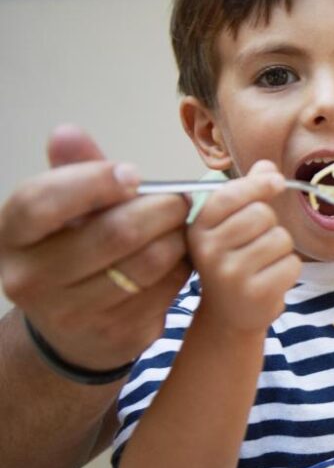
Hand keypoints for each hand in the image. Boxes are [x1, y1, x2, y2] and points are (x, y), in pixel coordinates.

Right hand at [0, 125, 190, 371]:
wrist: (72, 329)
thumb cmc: (73, 250)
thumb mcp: (65, 210)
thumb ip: (74, 170)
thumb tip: (67, 132)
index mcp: (11, 236)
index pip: (43, 201)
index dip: (95, 181)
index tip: (133, 174)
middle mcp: (30, 279)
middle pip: (115, 232)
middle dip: (161, 207)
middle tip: (180, 199)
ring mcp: (71, 313)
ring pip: (148, 262)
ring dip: (177, 237)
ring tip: (180, 226)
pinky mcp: (115, 335)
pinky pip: (166, 290)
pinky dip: (183, 267)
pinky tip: (179, 257)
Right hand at [187, 160, 299, 333]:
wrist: (228, 315)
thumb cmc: (231, 263)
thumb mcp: (230, 226)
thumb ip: (248, 193)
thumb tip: (267, 166)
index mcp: (199, 228)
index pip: (229, 195)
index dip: (257, 184)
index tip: (276, 182)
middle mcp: (209, 251)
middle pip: (261, 214)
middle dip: (271, 224)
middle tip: (259, 242)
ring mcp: (231, 274)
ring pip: (281, 238)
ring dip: (282, 248)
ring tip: (264, 263)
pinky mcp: (256, 293)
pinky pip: (292, 264)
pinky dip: (289, 269)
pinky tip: (271, 279)